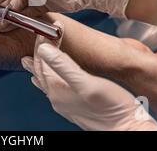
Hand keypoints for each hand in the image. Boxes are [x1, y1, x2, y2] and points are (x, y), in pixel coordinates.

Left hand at [22, 23, 156, 130]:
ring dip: (39, 67)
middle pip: (41, 70)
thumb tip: (43, 49)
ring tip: (28, 61)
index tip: (49, 27)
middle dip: (39, 53)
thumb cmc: (111, 108)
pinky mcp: (74, 106)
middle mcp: (56, 97)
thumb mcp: (86, 82)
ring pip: (45, 80)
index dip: (43, 42)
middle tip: (37, 39)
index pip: (42, 60)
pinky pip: (53, 89)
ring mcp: (64, 103)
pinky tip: (48, 81)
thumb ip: (63, 65)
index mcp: (56, 89)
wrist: (127, 129)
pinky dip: (47, 79)